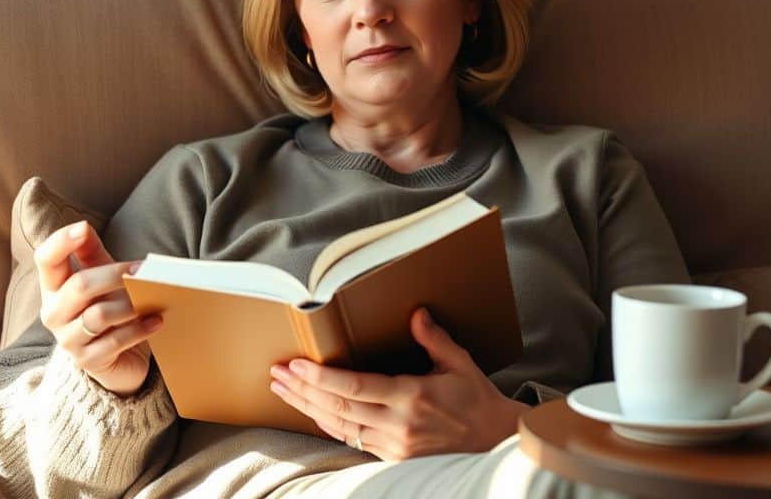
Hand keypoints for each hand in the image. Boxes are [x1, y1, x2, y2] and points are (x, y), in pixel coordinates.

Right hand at [36, 220, 162, 396]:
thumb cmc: (106, 307)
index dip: (60, 242)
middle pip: (79, 286)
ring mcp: (68, 340)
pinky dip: (138, 330)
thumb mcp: (99, 276)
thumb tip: (83, 227)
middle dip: (114, 275)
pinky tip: (156, 321)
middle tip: (143, 271)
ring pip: (98, 316)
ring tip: (153, 298)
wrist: (116, 357)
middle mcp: (54, 313)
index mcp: (53, 287)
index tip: (83, 228)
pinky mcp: (88, 361)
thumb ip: (90, 252)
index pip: (45, 260)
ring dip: (129, 305)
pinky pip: (114, 342)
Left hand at [269, 307, 529, 459]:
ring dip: (308, 407)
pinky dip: (328, 424)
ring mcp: (394, 445)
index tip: (297, 365)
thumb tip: (416, 313)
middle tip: (277, 375)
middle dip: (303, 390)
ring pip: (339, 425)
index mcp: (413, 397)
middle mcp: (398, 424)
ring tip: (283, 390)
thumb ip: (434, 339)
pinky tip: (311, 411)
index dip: (322, 377)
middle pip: (338, 407)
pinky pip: (351, 439)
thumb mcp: (460, 364)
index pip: (356, 387)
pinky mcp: (392, 457)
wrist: (493, 442)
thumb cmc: (477, 401)